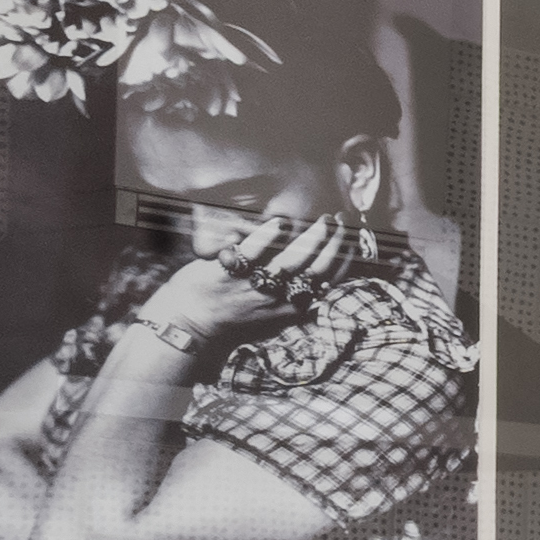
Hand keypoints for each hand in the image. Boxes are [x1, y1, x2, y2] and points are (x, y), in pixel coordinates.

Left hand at [144, 211, 350, 347]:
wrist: (190, 320)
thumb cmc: (230, 310)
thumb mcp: (271, 309)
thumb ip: (294, 292)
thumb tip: (320, 271)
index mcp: (291, 306)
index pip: (328, 281)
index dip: (344, 257)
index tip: (349, 236)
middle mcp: (277, 298)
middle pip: (316, 269)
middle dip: (334, 243)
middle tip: (338, 221)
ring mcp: (253, 286)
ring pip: (292, 261)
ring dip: (312, 237)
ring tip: (321, 219)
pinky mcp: (228, 273)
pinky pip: (253, 252)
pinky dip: (268, 235)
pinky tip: (280, 221)